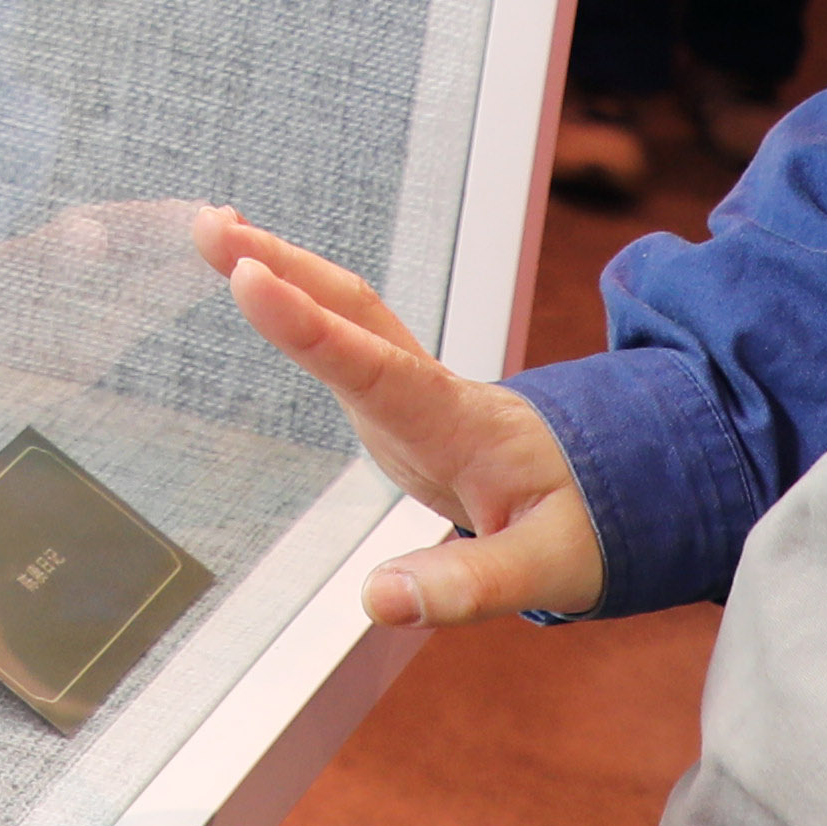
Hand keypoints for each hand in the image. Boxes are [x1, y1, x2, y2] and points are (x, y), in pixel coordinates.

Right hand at [198, 207, 605, 629]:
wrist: (617, 487)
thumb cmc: (589, 522)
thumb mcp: (547, 570)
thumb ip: (464, 586)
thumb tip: (377, 598)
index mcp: (464, 425)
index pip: (378, 369)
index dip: (310, 327)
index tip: (249, 280)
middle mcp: (434, 392)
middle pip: (355, 314)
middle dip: (282, 266)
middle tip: (209, 227)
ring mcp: (415, 391)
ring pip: (348, 313)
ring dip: (283, 268)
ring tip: (214, 229)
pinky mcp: (400, 401)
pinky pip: (345, 334)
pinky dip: (299, 298)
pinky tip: (259, 279)